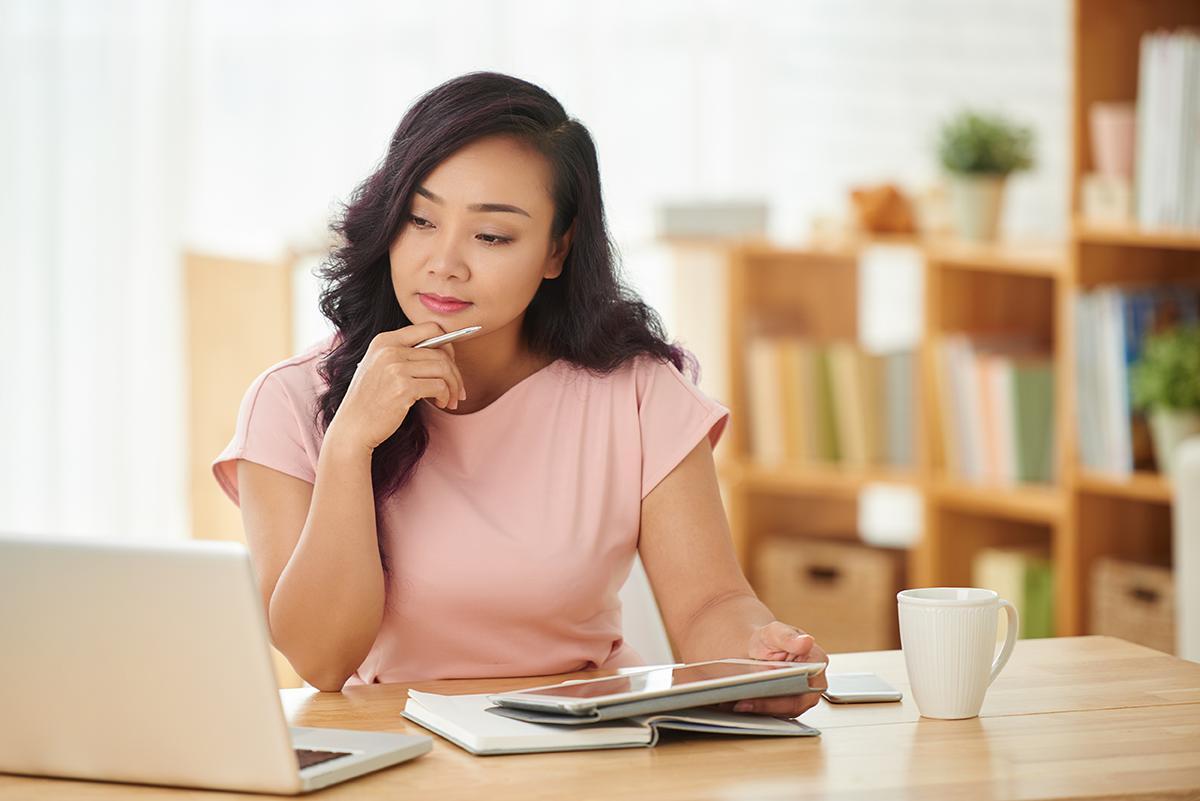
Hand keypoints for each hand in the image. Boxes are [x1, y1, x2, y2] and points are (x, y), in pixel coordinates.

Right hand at [327, 322, 466, 450]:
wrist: (353, 427)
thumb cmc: (371, 400)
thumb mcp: (381, 367)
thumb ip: (405, 354)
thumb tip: (445, 351)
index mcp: (384, 340)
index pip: (430, 328)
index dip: (447, 344)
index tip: (451, 363)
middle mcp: (389, 350)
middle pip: (441, 351)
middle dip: (455, 372)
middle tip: (458, 389)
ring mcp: (395, 368)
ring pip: (444, 368)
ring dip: (453, 386)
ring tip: (450, 399)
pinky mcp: (403, 388)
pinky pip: (439, 385)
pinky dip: (445, 395)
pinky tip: (441, 403)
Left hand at [716, 621, 828, 719]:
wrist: (759, 649)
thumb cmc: (770, 640)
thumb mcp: (775, 632)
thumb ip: (788, 637)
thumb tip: (805, 642)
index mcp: (816, 664)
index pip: (805, 683)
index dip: (787, 688)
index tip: (766, 687)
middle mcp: (813, 685)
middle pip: (795, 703)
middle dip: (769, 705)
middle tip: (743, 703)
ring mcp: (801, 699)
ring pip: (784, 712)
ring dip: (761, 710)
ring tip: (738, 705)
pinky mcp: (786, 708)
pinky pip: (774, 714)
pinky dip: (757, 711)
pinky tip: (738, 705)